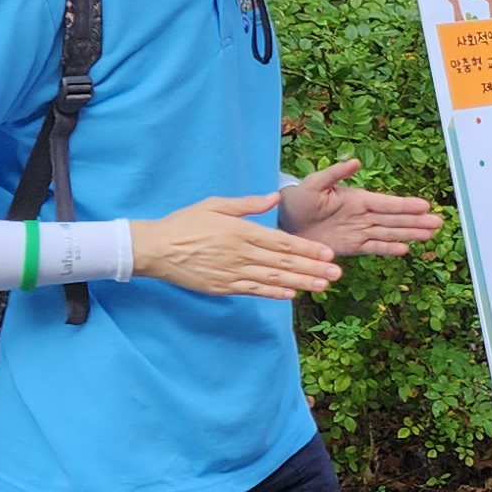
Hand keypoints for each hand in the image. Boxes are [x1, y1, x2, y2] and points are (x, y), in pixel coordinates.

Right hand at [135, 194, 343, 297]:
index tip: (328, 253)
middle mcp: (241, 253)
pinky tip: (292, 294)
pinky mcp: (223, 287)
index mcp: (242, 231)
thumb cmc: (184, 223)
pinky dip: (274, 293)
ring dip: (300, 282)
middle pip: (284, 262)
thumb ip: (248, 204)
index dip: (308, 248)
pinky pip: (254, 290)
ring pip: (273, 278)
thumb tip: (275, 197)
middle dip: (313, 268)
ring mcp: (232, 273)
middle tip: (337, 273)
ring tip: (323, 285)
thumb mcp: (215, 205)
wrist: (154, 249)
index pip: (282, 241)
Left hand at [280, 159, 443, 258]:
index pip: (386, 203)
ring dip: (409, 234)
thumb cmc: (297, 198)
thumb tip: (355, 161)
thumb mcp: (313, 183)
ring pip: (389, 233)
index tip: (425, 206)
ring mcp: (358, 231)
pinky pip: (374, 247)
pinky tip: (405, 249)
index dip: (405, 205)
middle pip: (394, 219)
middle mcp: (362, 215)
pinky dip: (388, 248)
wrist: (284, 221)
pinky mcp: (351, 246)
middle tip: (438, 223)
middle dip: (416, 221)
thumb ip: (334, 173)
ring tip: (430, 235)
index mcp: (356, 198)